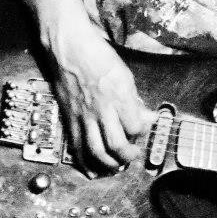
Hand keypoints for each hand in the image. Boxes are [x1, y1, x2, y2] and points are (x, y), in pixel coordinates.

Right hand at [48, 13, 155, 173]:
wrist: (70, 48)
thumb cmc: (99, 57)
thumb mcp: (125, 75)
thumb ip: (134, 100)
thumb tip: (146, 117)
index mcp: (119, 96)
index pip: (135, 127)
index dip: (142, 134)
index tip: (142, 132)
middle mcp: (102, 108)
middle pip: (116, 145)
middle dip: (127, 157)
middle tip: (132, 157)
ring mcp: (84, 115)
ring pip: (96, 151)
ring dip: (108, 164)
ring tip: (116, 167)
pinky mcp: (70, 117)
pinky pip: (77, 146)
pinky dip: (85, 162)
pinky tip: (92, 169)